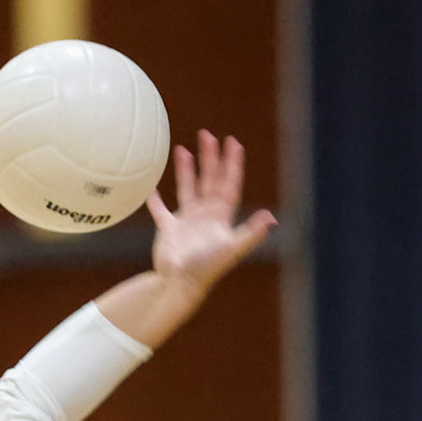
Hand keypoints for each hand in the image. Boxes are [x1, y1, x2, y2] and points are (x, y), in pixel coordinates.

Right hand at [146, 129, 276, 295]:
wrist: (180, 285)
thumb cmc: (207, 268)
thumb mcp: (232, 248)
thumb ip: (251, 232)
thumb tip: (271, 217)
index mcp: (221, 216)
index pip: (229, 184)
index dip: (232, 164)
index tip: (234, 143)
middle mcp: (206, 215)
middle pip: (209, 180)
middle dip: (210, 158)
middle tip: (207, 135)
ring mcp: (187, 221)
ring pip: (187, 189)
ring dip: (186, 170)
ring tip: (183, 149)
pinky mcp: (169, 230)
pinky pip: (161, 210)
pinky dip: (156, 200)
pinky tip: (150, 187)